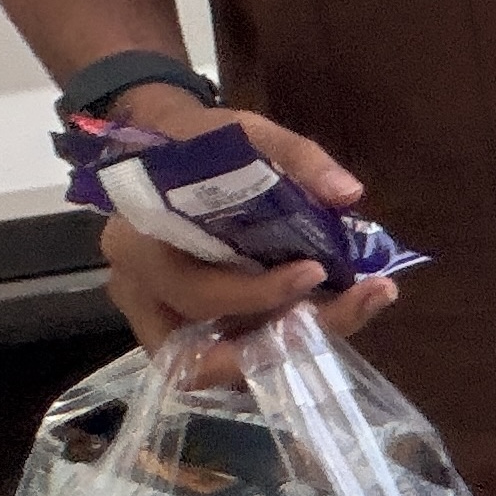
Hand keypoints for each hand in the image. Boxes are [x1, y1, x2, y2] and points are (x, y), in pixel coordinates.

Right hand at [92, 85, 395, 371]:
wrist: (166, 148)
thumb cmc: (198, 142)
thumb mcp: (244, 132)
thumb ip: (295, 157)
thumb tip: (348, 193)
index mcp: (138, 244)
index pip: (194, 292)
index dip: (256, 294)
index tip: (317, 270)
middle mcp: (138, 293)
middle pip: (206, 348)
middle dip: (288, 336)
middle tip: (358, 303)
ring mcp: (154, 319)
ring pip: (221, 363)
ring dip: (291, 348)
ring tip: (357, 308)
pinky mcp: (180, 330)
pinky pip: (230, 352)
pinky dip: (281, 341)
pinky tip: (333, 310)